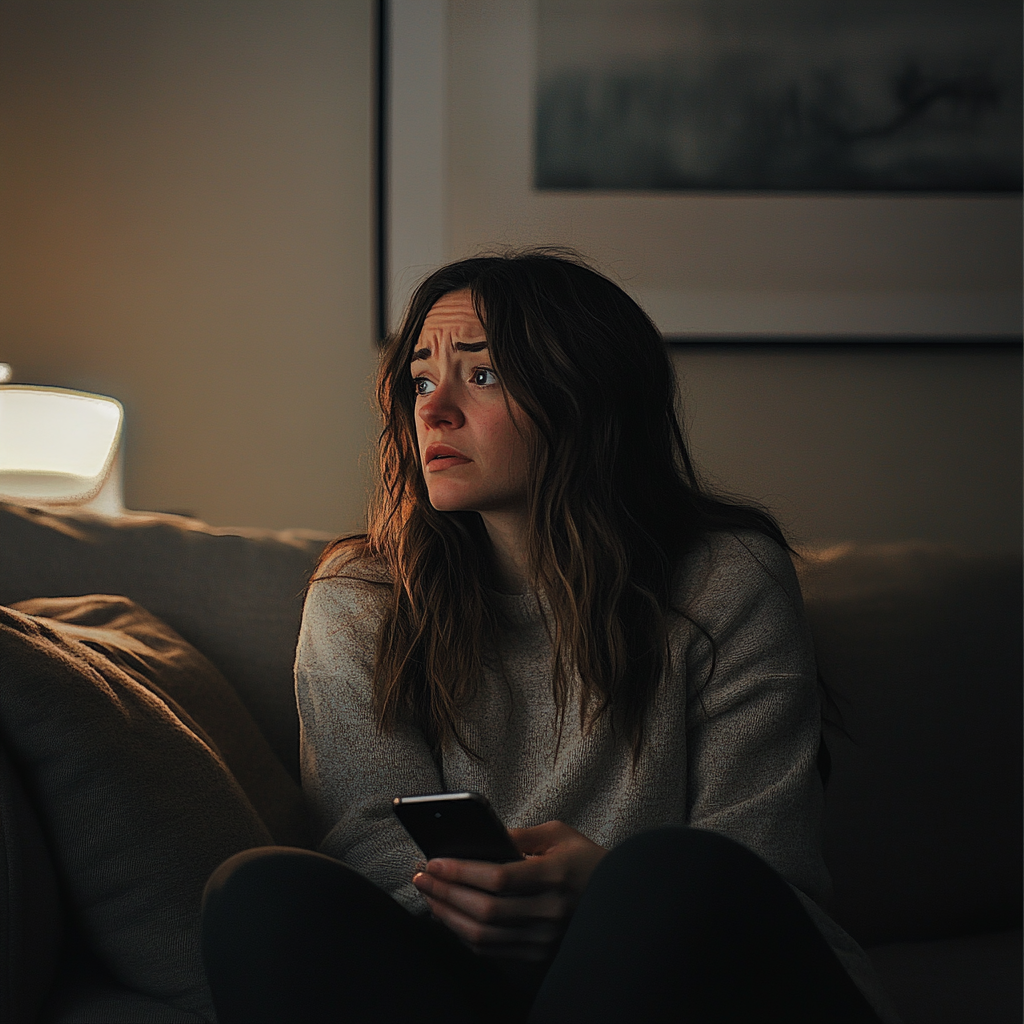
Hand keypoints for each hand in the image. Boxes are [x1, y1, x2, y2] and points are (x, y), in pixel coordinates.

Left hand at [412, 820, 606, 960]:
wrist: (620, 899)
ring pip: (485, 936)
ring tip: (428, 896)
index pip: (500, 878)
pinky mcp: (539, 954)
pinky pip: (493, 950)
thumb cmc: (585, 859)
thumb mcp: (559, 834)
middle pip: (486, 910)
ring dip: (448, 916)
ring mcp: (545, 938)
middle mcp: (550, 911)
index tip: (434, 861)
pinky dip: (464, 934)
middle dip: (446, 893)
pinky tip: (449, 915)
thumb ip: (519, 835)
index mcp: (556, 875)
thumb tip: (479, 835)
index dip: (462, 871)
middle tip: (421, 877)